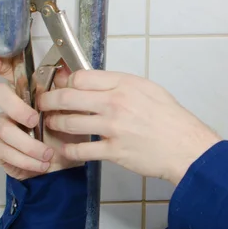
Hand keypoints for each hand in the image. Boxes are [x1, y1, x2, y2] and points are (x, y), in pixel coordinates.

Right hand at [0, 57, 84, 180]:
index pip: (11, 72)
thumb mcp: (76, 112)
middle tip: (34, 121)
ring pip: (3, 128)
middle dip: (15, 107)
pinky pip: (2, 150)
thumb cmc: (69, 134)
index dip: (0, 64)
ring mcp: (5, 126)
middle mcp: (14, 106)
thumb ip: (69, 92)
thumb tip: (66, 72)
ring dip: (29, 144)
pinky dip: (24, 159)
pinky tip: (40, 164)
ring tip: (48, 154)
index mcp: (31, 93)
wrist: (67, 164)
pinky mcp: (1, 148)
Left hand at [39, 71, 221, 185]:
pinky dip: (69, 150)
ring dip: (55, 123)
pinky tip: (65, 148)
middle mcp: (116, 103)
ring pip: (69, 122)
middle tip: (43, 103)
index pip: (82, 77)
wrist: (185, 146)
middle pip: (68, 97)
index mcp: (125, 84)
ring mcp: (113, 128)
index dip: (66, 81)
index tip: (61, 86)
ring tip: (52, 123)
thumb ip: (121, 85)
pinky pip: (81, 150)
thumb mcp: (149, 89)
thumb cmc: (170, 118)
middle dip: (49, 100)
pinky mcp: (113, 151)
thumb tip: (96, 84)